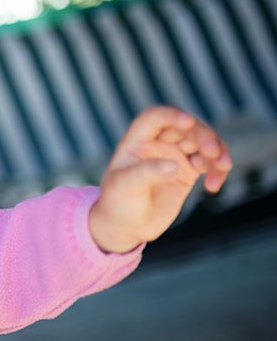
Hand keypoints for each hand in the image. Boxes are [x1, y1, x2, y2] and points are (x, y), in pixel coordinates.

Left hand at [90, 107, 231, 253]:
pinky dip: (218, 170)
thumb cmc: (118, 201)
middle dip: (203, 136)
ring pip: (203, 143)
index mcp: (137, 140)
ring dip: (217, 152)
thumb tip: (174, 165)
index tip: (188, 122)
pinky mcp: (188, 170)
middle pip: (187, 128)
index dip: (172, 115)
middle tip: (213, 152)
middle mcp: (158, 143)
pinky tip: (213, 187)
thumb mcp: (125, 186)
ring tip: (223, 167)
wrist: (127, 225)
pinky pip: (210, 163)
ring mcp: (175, 155)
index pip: (156, 117)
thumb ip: (147, 173)